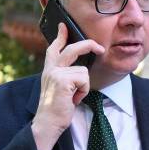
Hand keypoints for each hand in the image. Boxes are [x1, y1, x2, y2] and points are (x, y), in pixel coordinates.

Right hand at [31, 23, 103, 149]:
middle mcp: (51, 69)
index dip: (60, 36)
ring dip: (83, 86)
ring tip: (74, 97)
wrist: (48, 123)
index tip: (63, 26)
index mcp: (49, 70)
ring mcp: (56, 73)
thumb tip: (80, 69)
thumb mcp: (58, 88)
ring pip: (83, 70)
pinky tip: (73, 99)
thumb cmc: (56, 109)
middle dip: (88, 45)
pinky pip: (84, 79)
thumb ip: (64, 76)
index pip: (54, 48)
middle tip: (100, 48)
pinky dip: (83, 91)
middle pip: (72, 49)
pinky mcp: (63, 80)